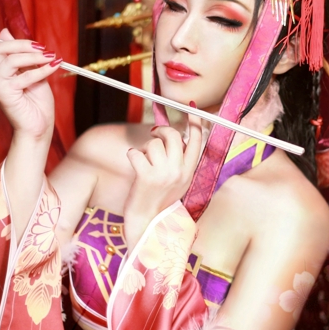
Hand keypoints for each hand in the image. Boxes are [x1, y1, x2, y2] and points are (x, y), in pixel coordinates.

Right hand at [0, 27, 61, 140]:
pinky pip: (23, 74)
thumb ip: (18, 53)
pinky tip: (53, 67)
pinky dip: (41, 70)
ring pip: (11, 59)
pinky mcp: (3, 92)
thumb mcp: (30, 70)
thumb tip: (3, 31)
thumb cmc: (36, 101)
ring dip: (35, 56)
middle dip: (22, 44)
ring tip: (51, 59)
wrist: (39, 126)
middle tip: (43, 48)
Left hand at [124, 112, 203, 243]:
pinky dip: (132, 156)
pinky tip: (134, 165)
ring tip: (144, 162)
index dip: (194, 122)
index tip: (191, 108)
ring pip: (153, 143)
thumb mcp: (179, 181)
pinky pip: (136, 152)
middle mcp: (179, 171)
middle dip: (160, 131)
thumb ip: (181, 160)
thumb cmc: (160, 199)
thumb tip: (177, 138)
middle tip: (154, 134)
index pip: (196, 140)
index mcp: (189, 171)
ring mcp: (163, 173)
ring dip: (145, 149)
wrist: (147, 221)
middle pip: (172, 135)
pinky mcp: (146, 176)